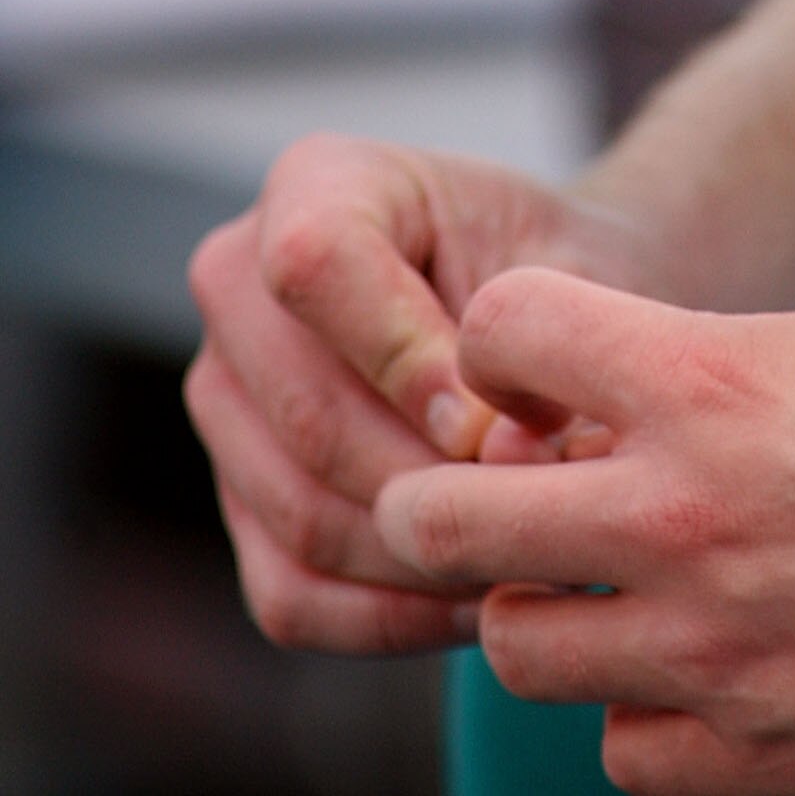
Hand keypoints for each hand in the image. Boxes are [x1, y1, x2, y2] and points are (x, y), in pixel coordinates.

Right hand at [186, 138, 652, 653]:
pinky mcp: (238, 496)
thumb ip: (537, 344)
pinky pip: (291, 593)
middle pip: (306, 412)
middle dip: (433, 481)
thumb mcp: (568, 267)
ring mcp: (224, 395)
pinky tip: (482, 598)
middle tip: (539, 514)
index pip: (314, 266)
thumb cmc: (564, 271)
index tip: (498, 421)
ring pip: (300, 513)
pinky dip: (391, 615)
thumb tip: (495, 457)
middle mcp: (239, 281)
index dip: (406, 358)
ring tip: (528, 557)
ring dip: (423, 555)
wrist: (550, 322)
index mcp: (318, 181)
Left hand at [376, 269, 794, 794]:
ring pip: (515, 645)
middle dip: (449, 503)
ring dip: (548, 614)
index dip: (504, 349)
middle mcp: (688, 516)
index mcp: (714, 381)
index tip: (534, 377)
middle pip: (446, 520)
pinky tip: (713, 675)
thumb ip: (696, 376)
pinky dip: (647, 717)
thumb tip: (582, 410)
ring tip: (622, 592)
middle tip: (496, 502)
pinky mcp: (762, 769)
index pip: (500, 335)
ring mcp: (716, 655)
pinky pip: (622, 754)